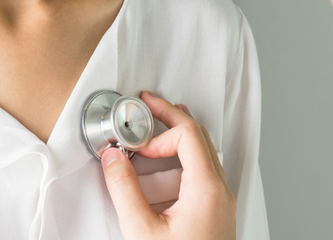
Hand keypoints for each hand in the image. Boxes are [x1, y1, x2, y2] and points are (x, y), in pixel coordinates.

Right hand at [100, 90, 235, 239]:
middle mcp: (219, 191)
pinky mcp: (213, 214)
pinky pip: (200, 175)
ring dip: (175, 141)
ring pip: (201, 155)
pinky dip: (178, 163)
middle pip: (199, 137)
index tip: (135, 133)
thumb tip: (113, 157)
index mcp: (207, 189)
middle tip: (147, 106)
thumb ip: (124, 188)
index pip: (188, 134)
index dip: (159, 127)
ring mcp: (219, 203)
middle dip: (170, 118)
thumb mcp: (142, 230)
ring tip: (151, 135)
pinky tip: (158, 174)